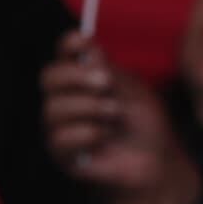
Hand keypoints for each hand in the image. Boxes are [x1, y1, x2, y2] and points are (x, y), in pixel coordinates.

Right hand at [38, 37, 199, 203]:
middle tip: (105, 83)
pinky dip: (86, 133)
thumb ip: (108, 71)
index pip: (63, 53)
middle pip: (48, 77)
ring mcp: (60, 127)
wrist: (154, 162)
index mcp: (81, 77)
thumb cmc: (143, 123)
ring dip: (88, 108)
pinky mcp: (62, 155)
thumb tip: (87, 53)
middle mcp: (65, 99)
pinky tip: (104, 137)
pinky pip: (60, 138)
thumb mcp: (132, 89)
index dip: (69, 44)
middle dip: (76, 76)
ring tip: (115, 114)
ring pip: (52, 108)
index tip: (85, 41)